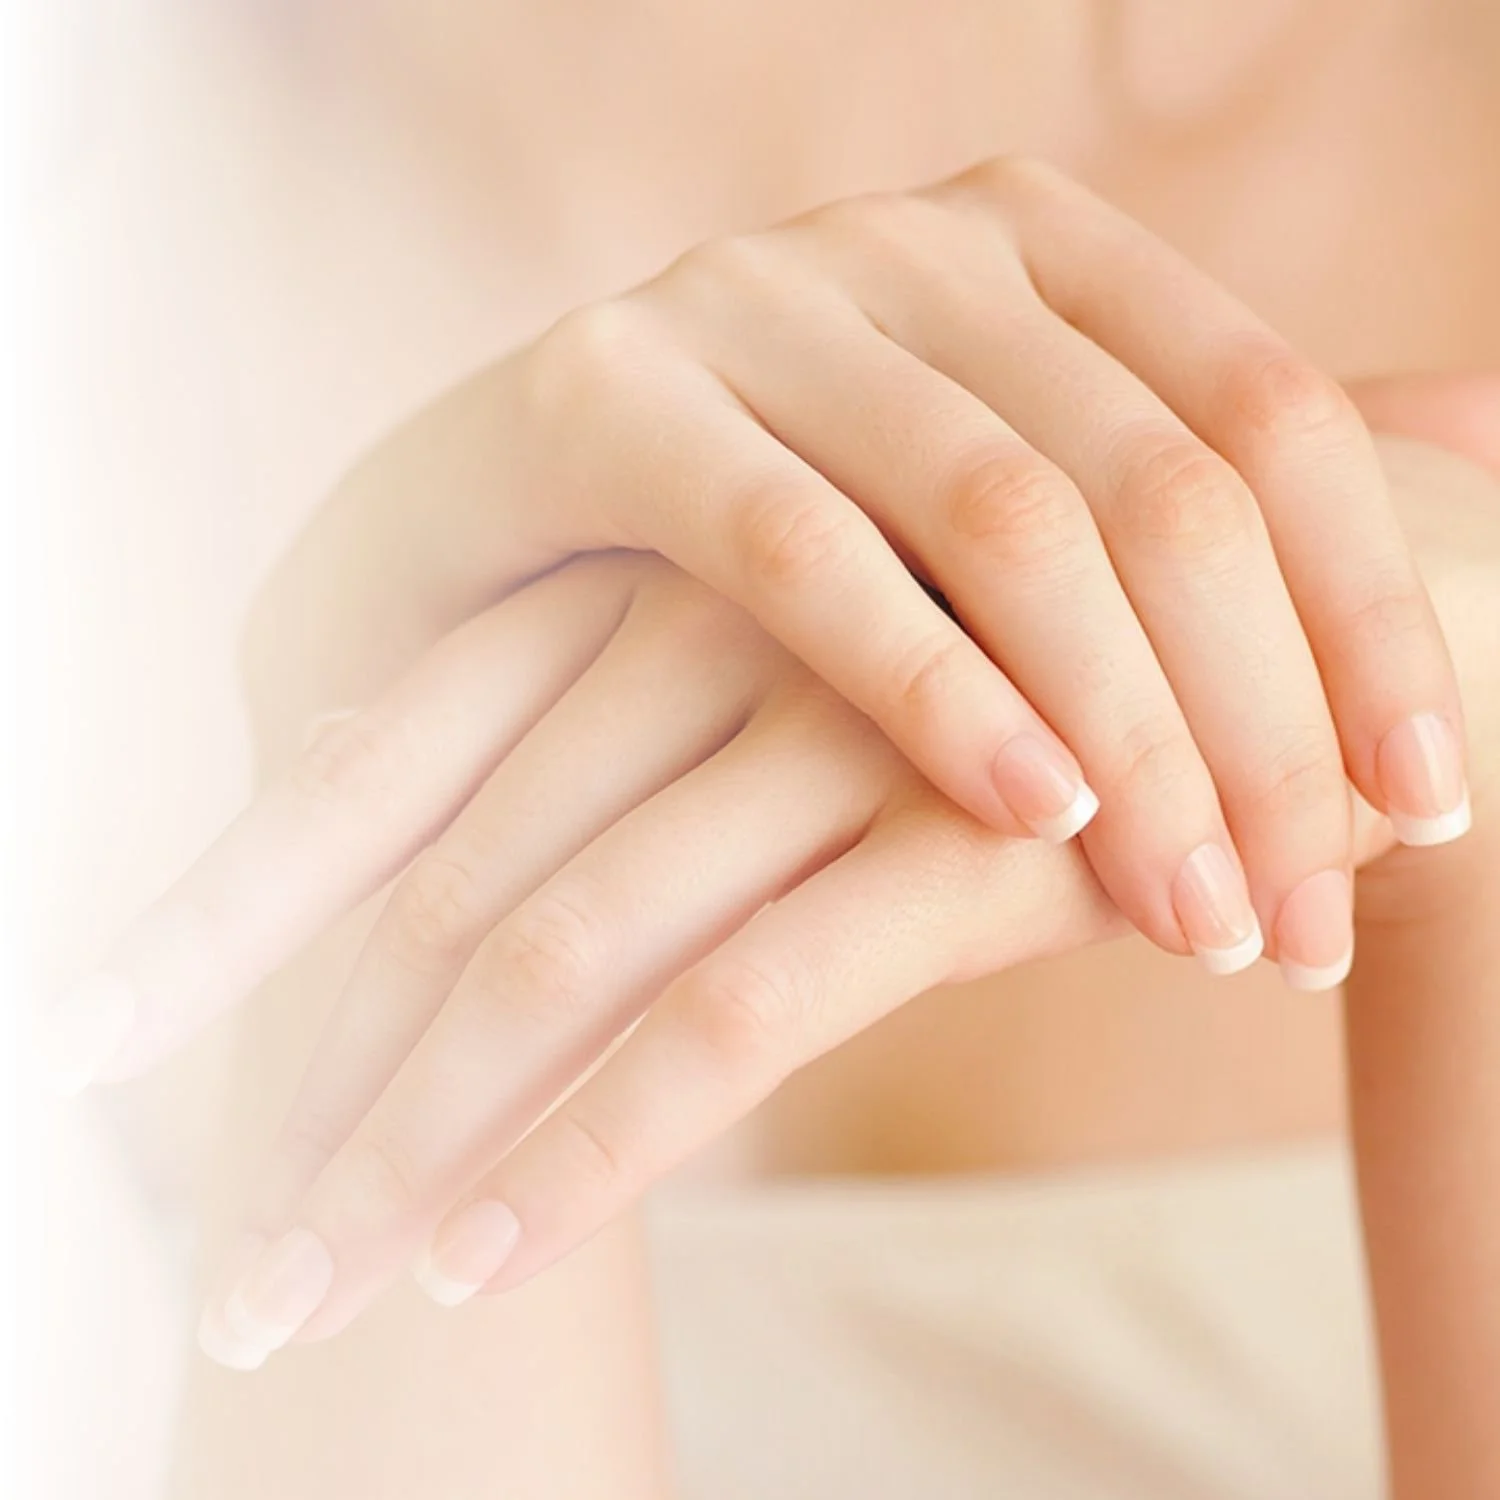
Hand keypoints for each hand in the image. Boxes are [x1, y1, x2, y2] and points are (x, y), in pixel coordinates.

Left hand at [41, 380, 1497, 1374]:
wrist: (1243, 632)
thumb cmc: (982, 690)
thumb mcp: (780, 706)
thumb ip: (629, 793)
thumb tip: (470, 945)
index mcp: (620, 594)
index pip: (367, 762)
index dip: (222, 911)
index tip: (94, 1037)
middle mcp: (689, 639)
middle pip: (429, 886)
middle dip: (305, 1088)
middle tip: (224, 1268)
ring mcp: (814, 724)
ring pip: (550, 953)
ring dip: (415, 1145)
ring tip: (309, 1296)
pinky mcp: (944, 830)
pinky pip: (725, 1011)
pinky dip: (596, 1142)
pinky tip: (498, 1252)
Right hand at [238, 156, 1468, 987]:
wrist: (473, 574)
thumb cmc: (753, 578)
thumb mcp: (977, 521)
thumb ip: (1188, 479)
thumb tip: (1485, 420)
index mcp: (1030, 248)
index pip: (1267, 421)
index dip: (1374, 617)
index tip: (1436, 807)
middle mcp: (905, 244)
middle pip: (1162, 486)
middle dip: (1259, 727)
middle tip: (1305, 926)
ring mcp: (747, 299)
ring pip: (1004, 517)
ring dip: (1129, 738)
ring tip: (1199, 922)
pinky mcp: (603, 395)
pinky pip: (802, 552)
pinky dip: (932, 687)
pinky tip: (1035, 821)